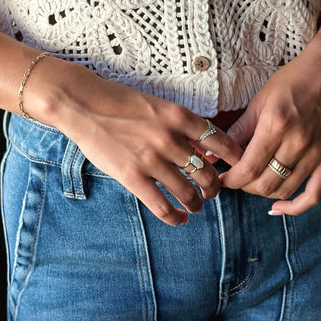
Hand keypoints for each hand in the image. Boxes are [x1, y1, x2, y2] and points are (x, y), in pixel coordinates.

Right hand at [38, 65, 242, 226]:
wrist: (84, 104)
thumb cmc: (119, 101)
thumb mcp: (157, 104)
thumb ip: (179, 125)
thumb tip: (203, 147)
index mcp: (179, 116)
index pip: (220, 141)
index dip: (233, 158)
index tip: (237, 167)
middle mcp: (170, 138)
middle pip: (208, 172)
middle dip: (215, 187)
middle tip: (212, 192)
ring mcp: (152, 159)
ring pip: (188, 192)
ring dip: (196, 204)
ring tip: (196, 206)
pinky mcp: (133, 177)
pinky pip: (162, 206)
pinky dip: (175, 217)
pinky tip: (179, 219)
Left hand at [217, 31, 320, 214]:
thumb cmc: (294, 80)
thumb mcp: (260, 99)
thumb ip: (239, 128)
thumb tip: (214, 149)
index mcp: (276, 125)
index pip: (248, 167)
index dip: (231, 179)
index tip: (221, 178)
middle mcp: (298, 143)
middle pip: (265, 183)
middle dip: (244, 186)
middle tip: (234, 178)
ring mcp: (316, 154)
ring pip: (284, 190)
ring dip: (263, 193)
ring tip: (252, 183)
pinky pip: (314, 195)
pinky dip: (295, 207)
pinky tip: (279, 207)